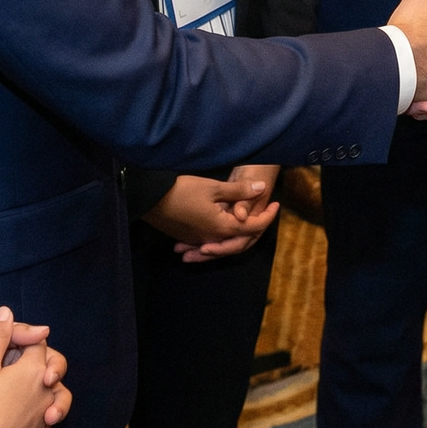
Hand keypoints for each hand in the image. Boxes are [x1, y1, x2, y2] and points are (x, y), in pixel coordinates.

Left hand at [0, 316, 54, 413]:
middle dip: (59, 402)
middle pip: (53, 390)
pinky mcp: (3, 423)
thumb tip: (46, 329)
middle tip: (51, 415)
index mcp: (20, 355)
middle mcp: (22, 378)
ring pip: (44, 414)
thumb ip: (11, 333)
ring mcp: (14, 403)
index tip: (48, 380)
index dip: (55, 368)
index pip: (48, 359)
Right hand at [146, 172, 279, 260]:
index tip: (276, 203)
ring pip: (224, 241)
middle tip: (266, 210)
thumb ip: (239, 190)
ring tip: (248, 219)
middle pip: (240, 238)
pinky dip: (221, 233)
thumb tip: (262, 187)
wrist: (150, 199)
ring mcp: (198, 240)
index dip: (267, 216)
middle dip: (255, 225)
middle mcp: (211, 238)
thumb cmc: (183, 190)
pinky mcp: (187, 237)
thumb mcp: (214, 187)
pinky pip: (209, 240)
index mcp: (222, 227)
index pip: (252, 227)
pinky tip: (223, 219)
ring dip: (238, 231)